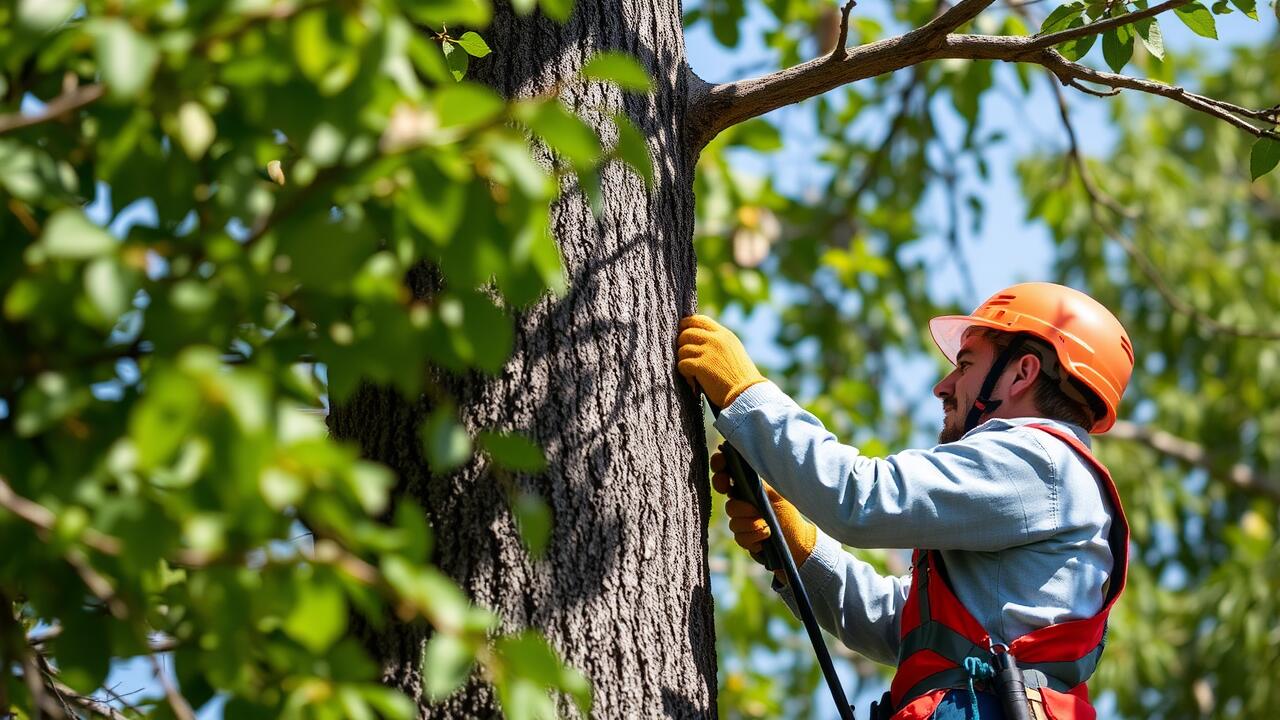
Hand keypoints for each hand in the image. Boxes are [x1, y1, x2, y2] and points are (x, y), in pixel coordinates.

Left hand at [676, 315, 765, 407]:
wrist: (746, 393)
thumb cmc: (740, 376)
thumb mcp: (733, 350)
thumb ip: (718, 341)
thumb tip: (698, 338)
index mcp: (724, 334)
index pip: (699, 320)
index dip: (686, 325)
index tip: (682, 333)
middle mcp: (715, 339)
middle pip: (686, 333)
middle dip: (682, 345)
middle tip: (687, 357)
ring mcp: (707, 352)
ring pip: (682, 350)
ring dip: (684, 361)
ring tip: (692, 372)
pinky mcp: (700, 366)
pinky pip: (682, 364)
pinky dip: (685, 374)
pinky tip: (693, 380)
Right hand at [710, 447, 815, 565]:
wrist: (797, 541)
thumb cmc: (788, 513)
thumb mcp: (777, 494)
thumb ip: (760, 483)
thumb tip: (745, 467)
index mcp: (749, 484)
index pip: (727, 469)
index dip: (719, 466)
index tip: (723, 474)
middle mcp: (741, 500)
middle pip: (727, 501)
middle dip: (740, 507)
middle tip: (754, 510)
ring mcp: (740, 519)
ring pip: (733, 521)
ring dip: (752, 525)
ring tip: (768, 526)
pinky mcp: (742, 536)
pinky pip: (739, 537)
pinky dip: (754, 538)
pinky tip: (765, 538)